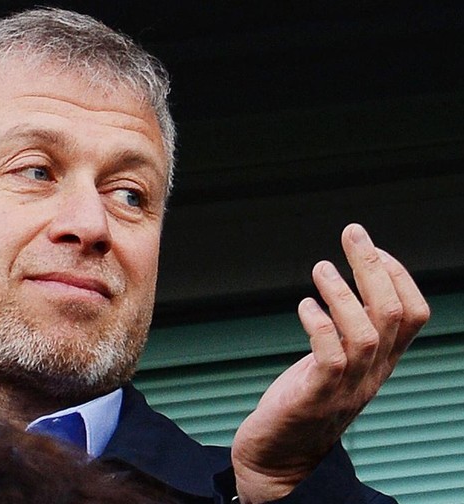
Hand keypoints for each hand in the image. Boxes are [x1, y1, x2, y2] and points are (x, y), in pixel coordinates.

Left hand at [231, 224, 429, 502]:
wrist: (279, 458)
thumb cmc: (304, 400)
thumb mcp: (337, 359)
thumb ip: (349, 327)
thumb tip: (351, 279)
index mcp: (380, 361)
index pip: (413, 314)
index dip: (397, 275)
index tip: (370, 247)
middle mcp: (370, 373)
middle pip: (392, 314)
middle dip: (374, 266)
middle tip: (352, 233)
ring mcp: (345, 388)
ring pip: (365, 333)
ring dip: (342, 293)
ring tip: (320, 268)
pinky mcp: (314, 398)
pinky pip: (330, 358)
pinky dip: (319, 325)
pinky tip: (303, 308)